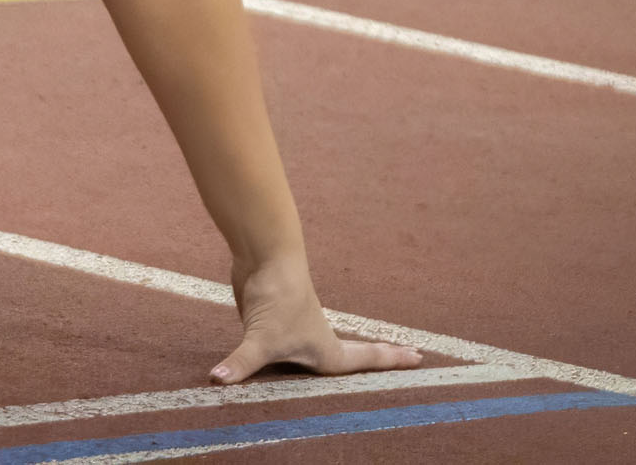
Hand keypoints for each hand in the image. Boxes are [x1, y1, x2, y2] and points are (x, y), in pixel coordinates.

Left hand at [211, 256, 421, 384]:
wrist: (265, 254)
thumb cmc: (276, 298)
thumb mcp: (260, 339)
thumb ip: (241, 364)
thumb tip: (215, 381)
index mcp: (326, 350)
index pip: (366, 361)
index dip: (392, 362)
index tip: (420, 357)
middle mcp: (316, 339)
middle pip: (356, 354)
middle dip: (380, 358)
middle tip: (407, 356)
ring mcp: (297, 328)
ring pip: (322, 347)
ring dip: (343, 353)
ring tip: (357, 362)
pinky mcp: (275, 321)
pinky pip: (292, 344)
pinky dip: (300, 349)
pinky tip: (293, 353)